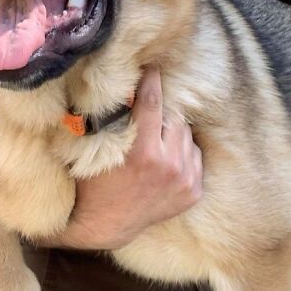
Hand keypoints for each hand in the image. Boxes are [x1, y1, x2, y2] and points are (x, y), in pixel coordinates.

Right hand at [54, 67, 202, 249]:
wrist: (107, 223)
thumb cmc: (96, 180)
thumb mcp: (98, 147)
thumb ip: (114, 118)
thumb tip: (124, 82)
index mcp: (143, 152)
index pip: (153, 102)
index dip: (152, 80)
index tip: (152, 67)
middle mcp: (169, 166)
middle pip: (175, 117)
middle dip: (162, 113)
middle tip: (149, 115)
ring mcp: (184, 180)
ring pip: (187, 135)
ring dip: (173, 132)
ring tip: (155, 140)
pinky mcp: (193, 192)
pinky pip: (194, 155)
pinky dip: (182, 152)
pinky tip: (164, 159)